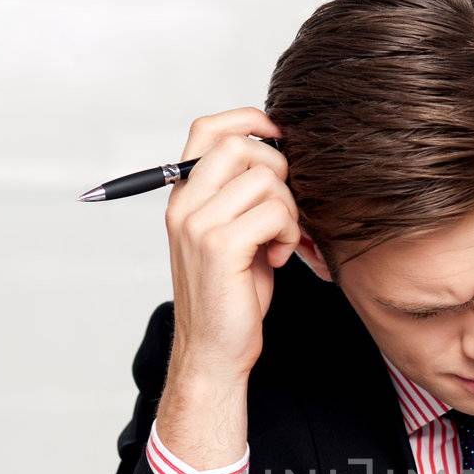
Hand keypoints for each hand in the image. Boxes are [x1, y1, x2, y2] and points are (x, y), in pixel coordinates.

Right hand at [158, 107, 299, 468]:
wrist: (214, 352)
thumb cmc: (231, 296)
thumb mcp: (234, 235)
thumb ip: (244, 196)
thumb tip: (282, 156)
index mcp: (184, 196)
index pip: (208, 128)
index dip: (249, 121)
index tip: (280, 138)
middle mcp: (184, 205)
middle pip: (241, 145)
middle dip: (279, 171)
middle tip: (284, 211)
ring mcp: (198, 224)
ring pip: (266, 179)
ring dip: (290, 210)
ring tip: (282, 241)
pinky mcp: (220, 247)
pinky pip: (274, 212)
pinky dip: (289, 233)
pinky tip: (279, 257)